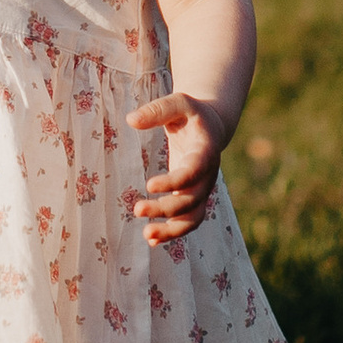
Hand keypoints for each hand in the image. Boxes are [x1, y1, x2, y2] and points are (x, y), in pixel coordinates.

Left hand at [126, 91, 227, 240]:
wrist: (211, 127)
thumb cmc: (191, 113)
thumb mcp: (178, 102)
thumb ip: (157, 110)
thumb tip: (131, 120)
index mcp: (205, 151)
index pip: (193, 171)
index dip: (174, 182)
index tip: (149, 185)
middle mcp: (207, 175)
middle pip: (191, 200)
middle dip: (165, 208)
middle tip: (136, 209)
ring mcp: (202, 189)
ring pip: (193, 218)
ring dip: (172, 230)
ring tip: (146, 235)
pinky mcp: (194, 198)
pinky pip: (188, 221)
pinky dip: (172, 233)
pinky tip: (151, 239)